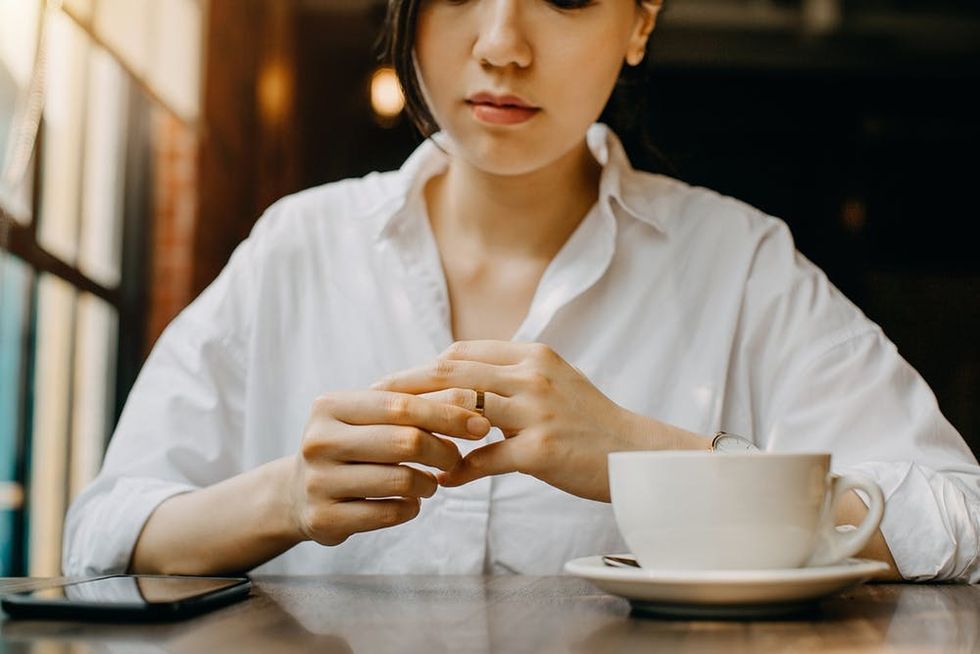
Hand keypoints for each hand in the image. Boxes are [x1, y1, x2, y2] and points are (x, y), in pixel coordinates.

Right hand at [289, 390, 490, 545]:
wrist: (295, 493)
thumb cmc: (349, 447)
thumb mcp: (368, 418)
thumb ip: (413, 406)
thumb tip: (475, 402)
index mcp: (331, 406)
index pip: (402, 405)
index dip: (448, 413)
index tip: (481, 424)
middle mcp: (319, 440)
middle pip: (406, 441)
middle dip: (444, 451)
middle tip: (456, 459)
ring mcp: (318, 481)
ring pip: (402, 480)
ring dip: (429, 484)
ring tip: (430, 483)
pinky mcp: (324, 518)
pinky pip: (389, 513)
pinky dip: (411, 508)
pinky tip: (410, 502)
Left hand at [370, 341, 644, 501]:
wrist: (636, 454)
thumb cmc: (590, 422)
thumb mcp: (553, 383)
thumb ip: (510, 377)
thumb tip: (460, 383)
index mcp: (532, 355)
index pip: (462, 353)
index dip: (422, 367)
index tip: (394, 383)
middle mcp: (532, 376)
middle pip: (451, 374)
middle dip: (406, 388)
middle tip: (373, 403)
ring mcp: (536, 411)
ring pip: (462, 411)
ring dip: (425, 427)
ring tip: (398, 441)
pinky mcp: (540, 449)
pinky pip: (484, 458)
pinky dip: (460, 469)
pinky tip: (444, 480)